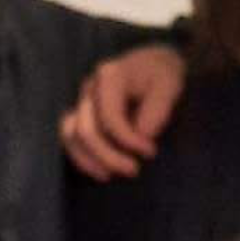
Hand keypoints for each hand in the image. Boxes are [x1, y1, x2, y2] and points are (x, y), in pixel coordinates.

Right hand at [60, 45, 187, 179]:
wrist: (153, 64)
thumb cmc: (162, 75)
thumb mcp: (169, 84)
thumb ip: (157, 108)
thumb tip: (142, 134)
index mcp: (110, 76)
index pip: (110, 117)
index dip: (128, 140)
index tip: (151, 152)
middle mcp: (90, 87)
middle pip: (86, 129)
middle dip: (108, 155)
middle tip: (134, 170)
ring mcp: (82, 100)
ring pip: (70, 135)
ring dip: (88, 159)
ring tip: (109, 176)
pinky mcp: (80, 113)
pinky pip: (70, 138)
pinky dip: (81, 157)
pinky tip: (100, 171)